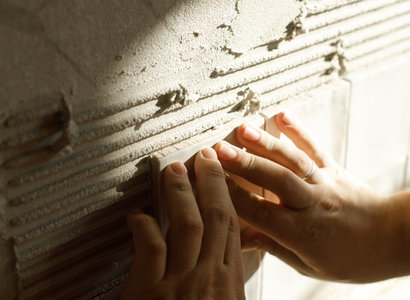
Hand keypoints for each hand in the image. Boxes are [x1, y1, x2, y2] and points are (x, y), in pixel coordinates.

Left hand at [122, 147, 244, 298]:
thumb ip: (222, 283)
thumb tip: (216, 260)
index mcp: (229, 285)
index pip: (232, 228)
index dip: (227, 196)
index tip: (223, 177)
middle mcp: (208, 279)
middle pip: (215, 217)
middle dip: (211, 182)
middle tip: (205, 158)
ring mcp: (180, 284)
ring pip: (187, 224)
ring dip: (181, 193)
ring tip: (174, 170)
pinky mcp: (149, 293)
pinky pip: (151, 246)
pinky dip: (144, 224)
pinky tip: (137, 215)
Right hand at [215, 112, 402, 282]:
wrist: (393, 239)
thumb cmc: (350, 258)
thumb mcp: (308, 265)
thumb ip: (272, 246)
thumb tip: (239, 238)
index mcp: (302, 232)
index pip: (259, 211)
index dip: (232, 196)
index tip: (209, 182)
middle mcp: (312, 203)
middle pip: (275, 180)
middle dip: (245, 164)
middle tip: (218, 151)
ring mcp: (324, 182)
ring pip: (293, 161)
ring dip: (267, 144)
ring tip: (243, 129)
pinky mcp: (334, 169)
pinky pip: (315, 148)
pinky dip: (299, 131)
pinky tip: (282, 115)